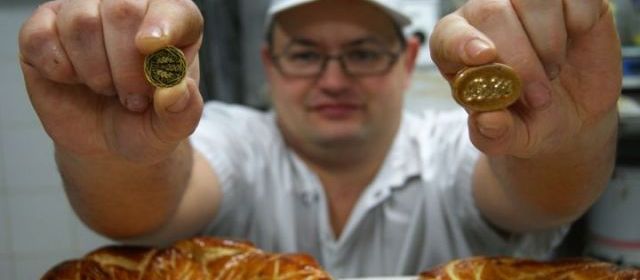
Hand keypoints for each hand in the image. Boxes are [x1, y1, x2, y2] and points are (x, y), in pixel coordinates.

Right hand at [19, 0, 203, 163]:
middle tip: (133, 99)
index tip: (152, 48)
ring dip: (95, 71)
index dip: (164, 24)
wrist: (106, 143)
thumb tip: (175, 90)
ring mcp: (83, 12)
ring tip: (107, 89)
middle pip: (123, 9)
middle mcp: (129, 7)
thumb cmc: (145, 123)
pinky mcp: (43, 28)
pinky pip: (42, 36)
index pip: (173, 9)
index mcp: (173, 23)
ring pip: (82, 21)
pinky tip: (73, 80)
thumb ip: (183, 111)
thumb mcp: (172, 128)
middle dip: (127, 66)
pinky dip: (59, 69)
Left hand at [430, 0, 620, 157]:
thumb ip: (494, 134)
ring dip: (547, 43)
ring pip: (532, 0)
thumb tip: (487, 121)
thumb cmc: (528, 121)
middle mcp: (486, 17)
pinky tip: (571, 46)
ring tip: (551, 73)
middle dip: (518, 59)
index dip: (461, 42)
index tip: (483, 57)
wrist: (572, 116)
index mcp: (457, 49)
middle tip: (538, 98)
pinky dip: (578, 24)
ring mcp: (524, 4)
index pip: (448, 35)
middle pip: (492, 14)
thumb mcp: (511, 138)